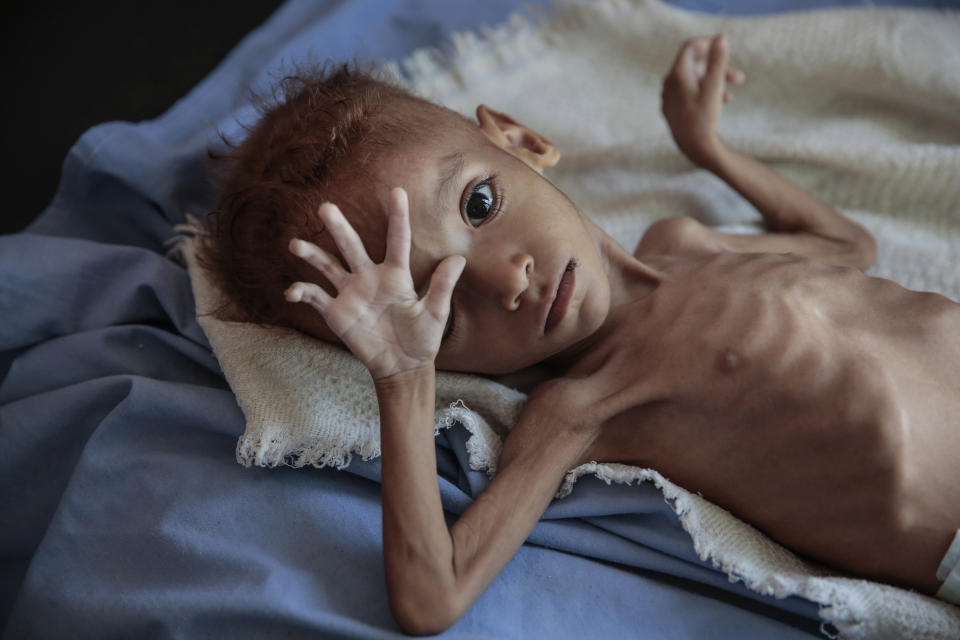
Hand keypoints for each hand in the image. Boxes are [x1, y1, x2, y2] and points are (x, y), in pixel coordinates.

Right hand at [284, 187, 465, 381]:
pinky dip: (302, 292)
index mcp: (396, 275)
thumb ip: (442, 287)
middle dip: (339, 228)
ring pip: (328, 266)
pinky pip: (315, 297)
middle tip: (326, 207)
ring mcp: (350, 293)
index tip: (397, 191)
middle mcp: (369, 278)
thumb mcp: (435, 314)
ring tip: (295, 244)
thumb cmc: (423, 338)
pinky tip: (292, 291)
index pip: (397, 241)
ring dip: (312, 254)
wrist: (402, 366)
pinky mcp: (337, 312)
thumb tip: (459, 258)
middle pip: (351, 246)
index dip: (397, 217)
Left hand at [661, 34, 745, 167]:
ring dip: (714, 84)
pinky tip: (718, 106)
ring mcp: (668, 98)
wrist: (693, 149)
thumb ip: (718, 61)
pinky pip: (689, 94)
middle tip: (740, 79)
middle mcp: (668, 84)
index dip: (708, 44)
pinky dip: (704, 94)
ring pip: (694, 82)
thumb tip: (721, 38)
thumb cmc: (704, 118)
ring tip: (731, 97)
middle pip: (695, 67)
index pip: (690, 48)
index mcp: (676, 75)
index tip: (725, 46)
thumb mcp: (714, 87)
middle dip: (718, 70)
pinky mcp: (672, 110)